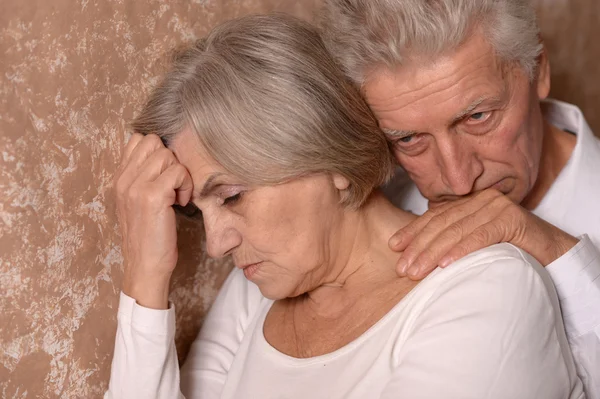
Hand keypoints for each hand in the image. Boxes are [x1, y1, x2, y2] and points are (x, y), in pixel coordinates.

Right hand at [114, 133, 192, 308]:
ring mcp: (135, 187)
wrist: (144, 266)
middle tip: (173, 185)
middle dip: (170, 160)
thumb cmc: (148, 237)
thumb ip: (143, 178)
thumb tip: (164, 157)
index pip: (138, 139)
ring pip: (167, 154)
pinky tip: (181, 203)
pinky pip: (178, 171)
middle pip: (154, 142)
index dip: (159, 152)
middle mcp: (123, 180)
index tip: (165, 176)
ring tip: (177, 196)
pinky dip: (185, 185)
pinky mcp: (152, 196)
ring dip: (180, 173)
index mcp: (119, 179)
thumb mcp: (138, 203)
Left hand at [388, 189, 577, 279]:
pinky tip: (445, 265)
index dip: (413, 230)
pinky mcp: (512, 219)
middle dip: (418, 246)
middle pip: (442, 224)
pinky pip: (480, 236)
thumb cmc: (509, 249)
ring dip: (433, 253)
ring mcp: (496, 207)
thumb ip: (452, 239)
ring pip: (457, 230)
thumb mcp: (474, 242)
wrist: (552, 252)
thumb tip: (415, 253)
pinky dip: (461, 251)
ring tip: (416, 271)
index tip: (393, 246)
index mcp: (469, 203)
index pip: (435, 216)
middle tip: (402, 267)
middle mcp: (481, 200)